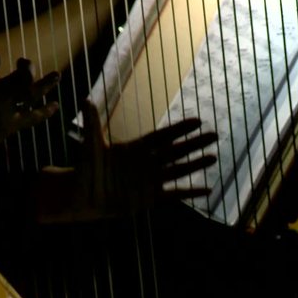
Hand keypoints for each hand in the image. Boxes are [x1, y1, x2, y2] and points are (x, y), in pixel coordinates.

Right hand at [0, 44, 59, 158]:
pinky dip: (45, 111)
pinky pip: (32, 118)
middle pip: (21, 75)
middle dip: (27, 66)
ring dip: (47, 84)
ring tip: (58, 75)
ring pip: (32, 94)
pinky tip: (55, 105)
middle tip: (24, 62)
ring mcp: (7, 112)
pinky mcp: (11, 127)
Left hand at [36, 101, 217, 222]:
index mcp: (135, 148)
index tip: (197, 121)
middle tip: (214, 135)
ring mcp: (150, 180)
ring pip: (178, 170)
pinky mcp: (150, 197)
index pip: (162, 137)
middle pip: (175, 151)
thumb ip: (92, 125)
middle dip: (195, 143)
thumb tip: (86, 100)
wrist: (83, 197)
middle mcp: (147, 162)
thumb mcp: (90, 147)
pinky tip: (206, 190)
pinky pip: (174, 194)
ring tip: (213, 157)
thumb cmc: (86, 170)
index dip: (179, 129)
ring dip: (195, 164)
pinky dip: (190, 192)